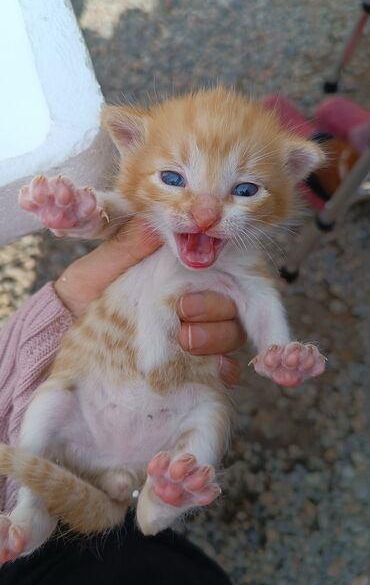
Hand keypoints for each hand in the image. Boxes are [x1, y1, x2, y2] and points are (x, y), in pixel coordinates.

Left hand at [55, 218, 244, 385]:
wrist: (69, 329)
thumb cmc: (88, 288)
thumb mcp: (108, 261)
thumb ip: (135, 241)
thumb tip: (167, 216)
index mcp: (185, 272)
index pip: (226, 270)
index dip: (233, 272)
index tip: (210, 271)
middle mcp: (199, 301)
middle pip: (233, 305)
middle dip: (215, 308)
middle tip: (183, 309)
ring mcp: (198, 334)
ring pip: (231, 334)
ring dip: (216, 336)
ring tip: (184, 338)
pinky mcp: (193, 365)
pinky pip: (224, 368)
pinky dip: (224, 368)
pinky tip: (215, 368)